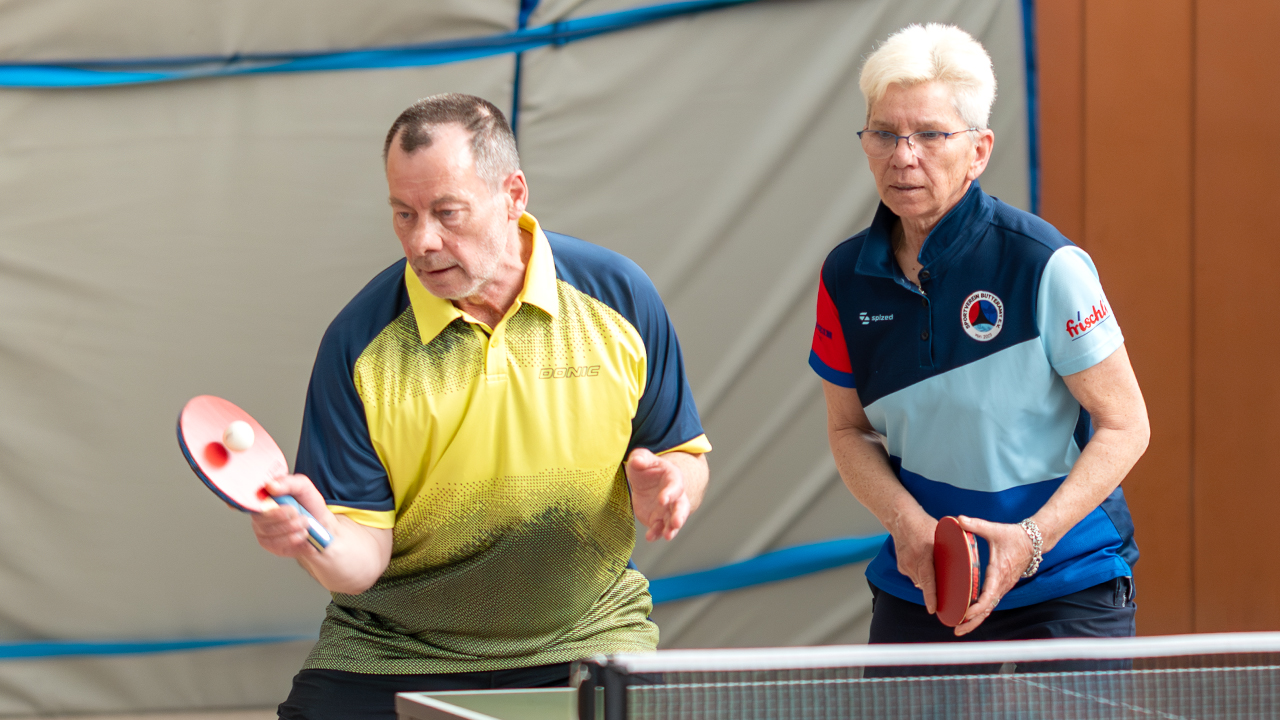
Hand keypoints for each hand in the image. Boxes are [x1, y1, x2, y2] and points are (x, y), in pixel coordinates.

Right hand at [250, 473, 334, 558]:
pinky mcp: (268, 544)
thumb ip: (288, 483)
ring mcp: (261, 529)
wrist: (321, 526)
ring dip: (293, 528)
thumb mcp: (304, 487)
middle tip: (301, 515)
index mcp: (264, 496)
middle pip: (261, 517)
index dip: (262, 503)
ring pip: (269, 531)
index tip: (288, 507)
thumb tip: (270, 486)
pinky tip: (302, 535)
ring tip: (305, 524)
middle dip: (285, 517)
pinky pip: (275, 544)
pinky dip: (293, 539)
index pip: (252, 499)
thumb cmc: (309, 505)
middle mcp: (259, 513)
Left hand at [625, 448, 690, 540]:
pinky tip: (650, 537)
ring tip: (668, 536)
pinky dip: (656, 534)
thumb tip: (638, 461)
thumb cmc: (647, 467)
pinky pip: (660, 529)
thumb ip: (640, 457)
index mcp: (673, 478)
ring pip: (674, 521)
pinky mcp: (658, 520)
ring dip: (672, 529)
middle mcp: (674, 496)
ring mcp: (668, 510)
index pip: (675, 486)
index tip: (663, 500)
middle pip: (681, 506)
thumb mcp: (641, 458)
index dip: (670, 493)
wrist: (647, 481)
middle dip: (680, 515)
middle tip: (677, 523)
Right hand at [889, 511, 939, 613]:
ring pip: (919, 581)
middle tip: (946, 597)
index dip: (930, 596)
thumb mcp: (941, 534)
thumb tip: (963, 560)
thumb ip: (949, 549)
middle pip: (924, 584)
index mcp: (923, 554)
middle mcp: (912, 561)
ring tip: (937, 576)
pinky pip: (914, 576)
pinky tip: (926, 567)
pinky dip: (921, 575)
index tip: (933, 609)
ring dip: (928, 581)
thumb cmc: (924, 525)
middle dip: (935, 591)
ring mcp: (904, 565)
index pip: (927, 579)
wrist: (900, 518)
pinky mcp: (901, 566)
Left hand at [953, 515, 1034, 635]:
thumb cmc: (1014, 536)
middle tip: (957, 630)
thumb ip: (975, 525)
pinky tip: (969, 616)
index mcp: (999, 572)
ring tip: (960, 629)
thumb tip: (957, 519)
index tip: (966, 613)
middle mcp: (1002, 584)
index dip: (977, 606)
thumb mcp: (994, 529)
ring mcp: (1003, 587)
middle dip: (973, 621)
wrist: (1034, 541)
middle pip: (988, 609)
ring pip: (990, 608)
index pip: (989, 594)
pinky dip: (981, 612)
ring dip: (976, 619)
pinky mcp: (1003, 586)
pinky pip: (991, 602)